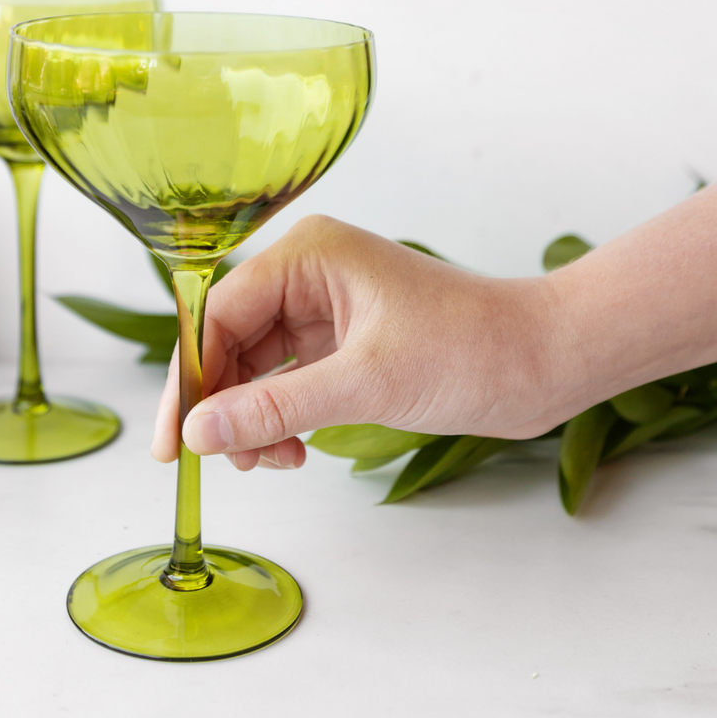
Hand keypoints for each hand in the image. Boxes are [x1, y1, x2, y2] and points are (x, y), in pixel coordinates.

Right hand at [151, 215, 560, 469]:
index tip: (172, 440)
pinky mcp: (341, 342)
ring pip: (254, 367)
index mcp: (308, 255)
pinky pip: (285, 381)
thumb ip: (275, 409)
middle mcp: (308, 274)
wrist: (544, 362)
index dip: (190, 378)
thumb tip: (199, 434)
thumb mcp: (366, 383)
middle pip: (229, 341)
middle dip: (222, 405)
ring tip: (275, 461)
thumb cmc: (471, 349)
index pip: (218, 313)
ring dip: (253, 419)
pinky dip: (281, 419)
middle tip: (221, 462)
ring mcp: (323, 309)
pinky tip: (295, 450)